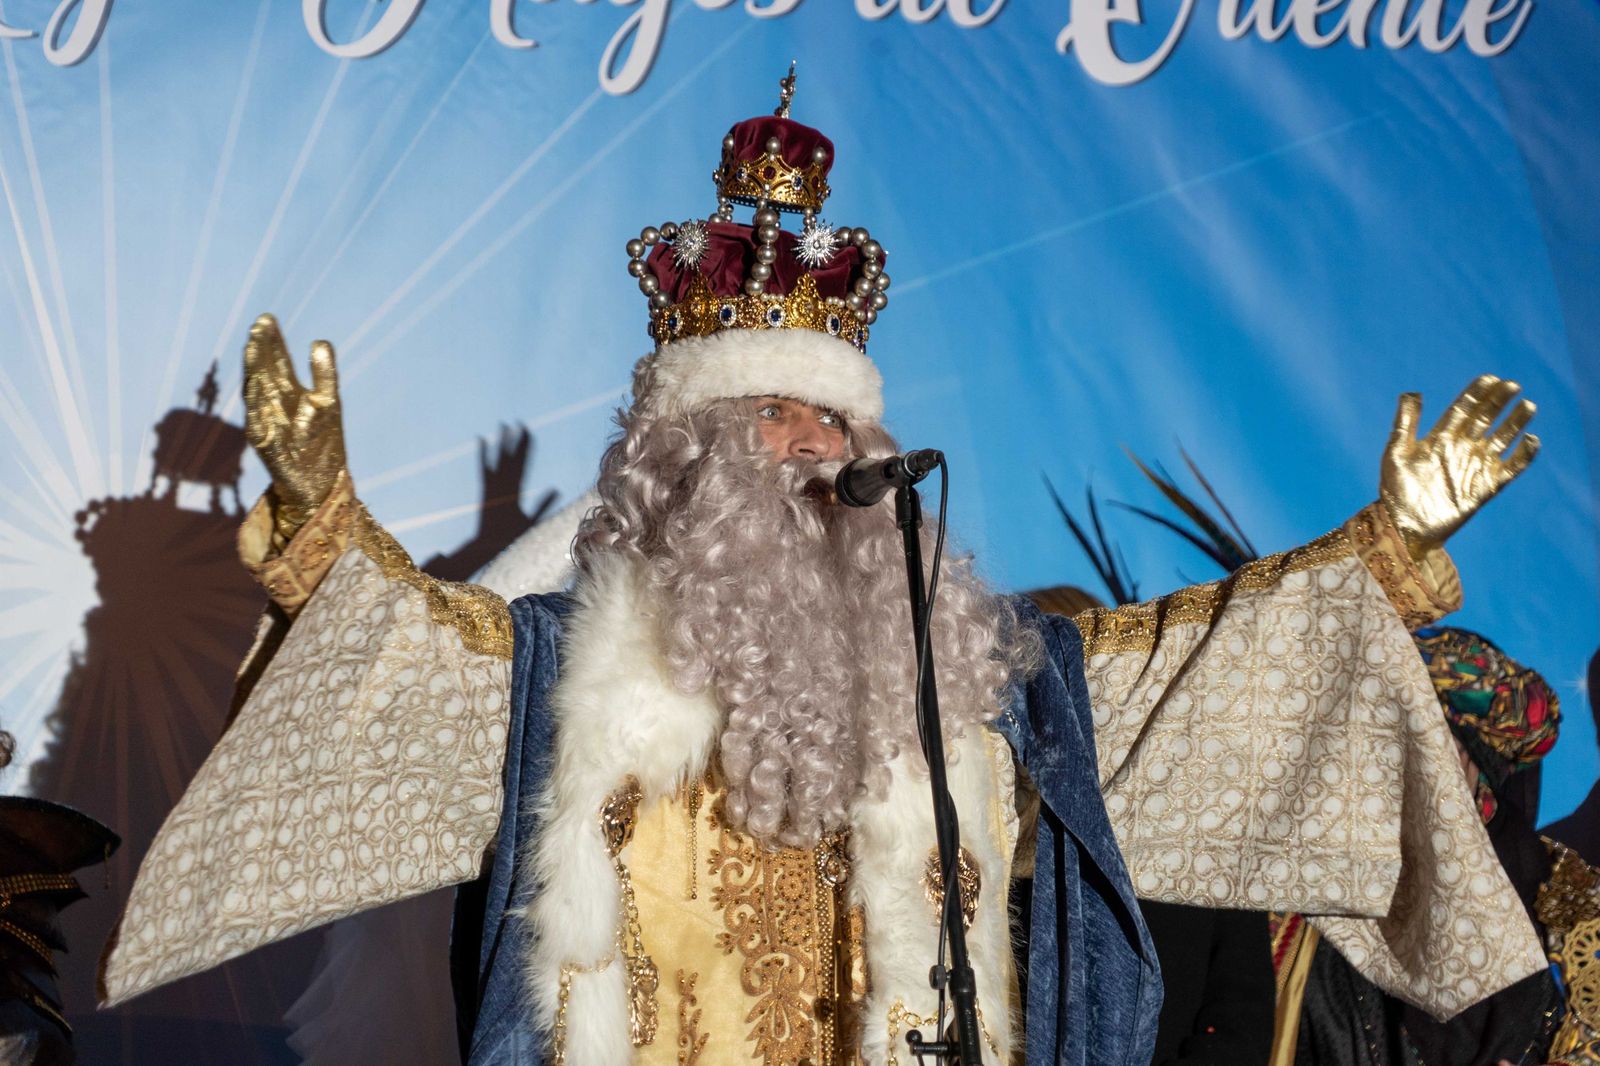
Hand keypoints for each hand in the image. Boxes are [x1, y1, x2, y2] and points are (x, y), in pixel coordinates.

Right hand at [243, 313, 347, 539]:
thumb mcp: (329, 403)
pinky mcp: (269, 449)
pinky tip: (258, 388)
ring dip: (254, 372)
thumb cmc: (323, 444)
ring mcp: (269, 426)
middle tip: (258, 325)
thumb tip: (319, 341)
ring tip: (253, 349)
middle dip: (260, 350)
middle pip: (264, 373)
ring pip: (257, 396)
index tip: (267, 318)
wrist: (321, 486)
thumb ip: (324, 374)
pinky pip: (261, 427)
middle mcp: (274, 406)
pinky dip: (259, 410)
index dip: (272, 341)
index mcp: (288, 394)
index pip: (276, 362)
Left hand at [1379, 374, 1538, 557]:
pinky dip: (1523, 455)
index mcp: (1439, 438)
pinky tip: (1531, 439)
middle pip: (1485, 419)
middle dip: (1499, 401)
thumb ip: (1405, 423)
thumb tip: (1412, 392)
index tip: (1490, 378)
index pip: (1463, 409)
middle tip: (1513, 385)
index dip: (1477, 393)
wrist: (1404, 526)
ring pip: (1501, 439)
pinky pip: (1511, 469)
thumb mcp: (1395, 453)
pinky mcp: (1486, 488)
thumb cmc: (1395, 490)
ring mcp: (1474, 467)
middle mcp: (1460, 449)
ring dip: (1515, 422)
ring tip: (1528, 405)